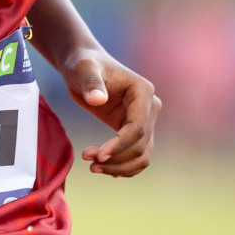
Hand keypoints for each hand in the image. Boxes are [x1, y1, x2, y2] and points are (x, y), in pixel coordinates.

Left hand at [59, 49, 159, 176]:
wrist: (84, 68)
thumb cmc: (84, 65)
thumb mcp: (83, 69)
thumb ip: (91, 82)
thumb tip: (97, 99)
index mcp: (143, 91)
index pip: (137, 127)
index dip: (119, 145)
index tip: (98, 156)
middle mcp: (150, 106)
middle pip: (140, 145)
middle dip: (115, 158)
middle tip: (87, 160)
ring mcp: (145, 119)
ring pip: (141, 155)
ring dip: (119, 167)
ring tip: (93, 167)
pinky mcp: (135, 130)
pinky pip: (136, 155)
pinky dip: (123, 166)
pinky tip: (105, 169)